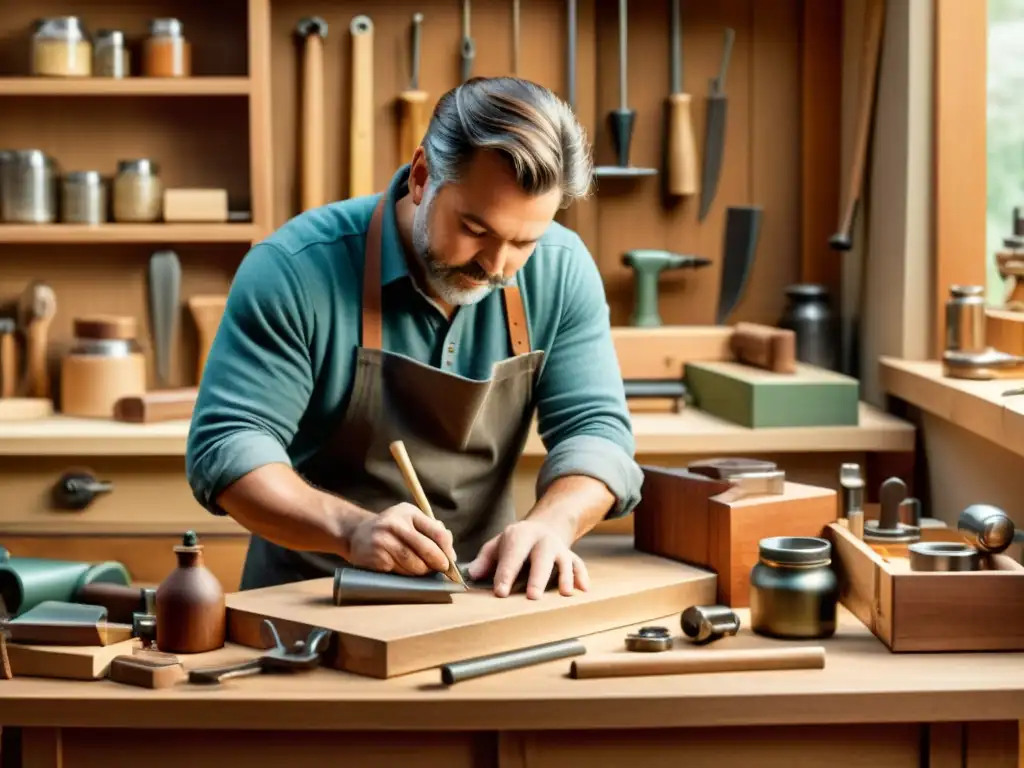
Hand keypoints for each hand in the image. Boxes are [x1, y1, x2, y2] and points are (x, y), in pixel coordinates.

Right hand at [345, 503, 456, 576]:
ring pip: (414, 564)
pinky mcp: (377, 557)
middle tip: (442, 570)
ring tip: (422, 569)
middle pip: (426, 549)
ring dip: (422, 571)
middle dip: (438, 563)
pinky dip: (407, 574)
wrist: (356, 533)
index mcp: (409, 512)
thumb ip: (432, 530)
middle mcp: (395, 524)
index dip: (447, 549)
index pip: (437, 532)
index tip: (450, 560)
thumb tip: (450, 552)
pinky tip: (405, 570)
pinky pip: (401, 571)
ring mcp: (384, 541)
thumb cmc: (391, 528)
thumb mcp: (410, 520)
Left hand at [466, 519, 588, 599]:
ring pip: (564, 560)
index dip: (506, 574)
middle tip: (533, 597)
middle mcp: (542, 540)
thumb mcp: (497, 545)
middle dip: (538, 577)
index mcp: (520, 536)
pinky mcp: (570, 556)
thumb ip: (485, 559)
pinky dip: (582, 576)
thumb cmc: (515, 543)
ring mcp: (558, 548)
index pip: (512, 556)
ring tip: (565, 593)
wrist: (543, 527)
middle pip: (541, 557)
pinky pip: (579, 565)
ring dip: (565, 576)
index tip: (500, 593)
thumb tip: (472, 574)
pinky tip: (583, 590)